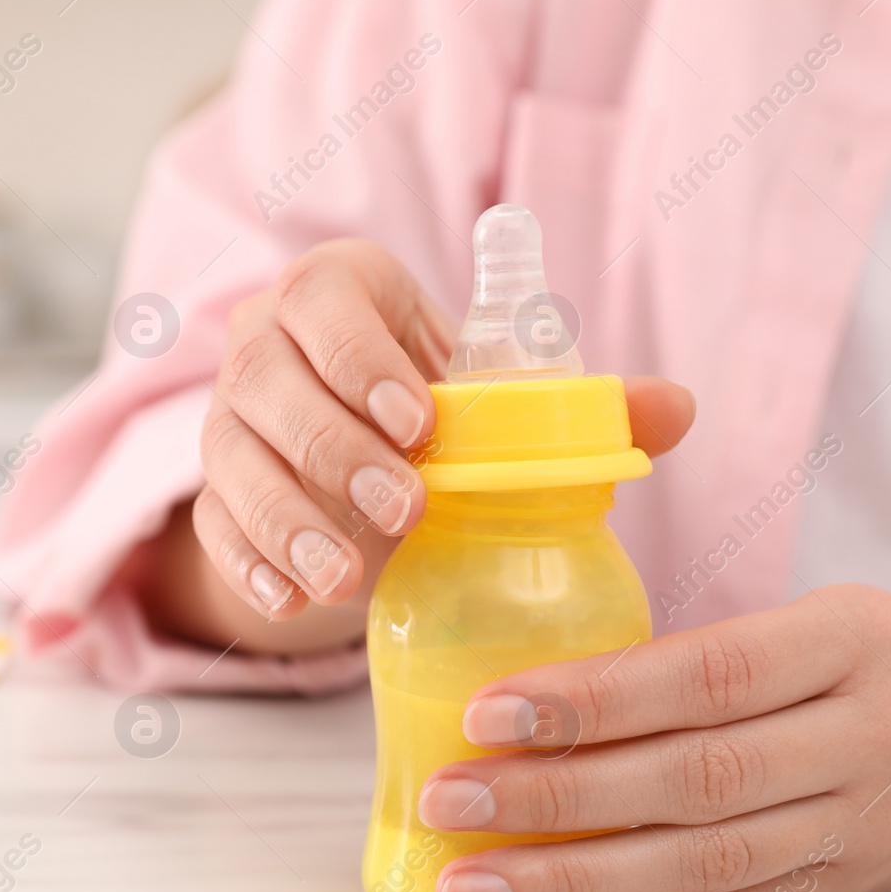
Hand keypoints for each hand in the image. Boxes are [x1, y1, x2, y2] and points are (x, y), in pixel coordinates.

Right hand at [188, 238, 694, 634]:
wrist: (362, 464)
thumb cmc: (438, 418)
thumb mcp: (496, 403)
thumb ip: (579, 406)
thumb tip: (676, 408)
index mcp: (336, 293)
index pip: (324, 299)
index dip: (361, 354)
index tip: (419, 419)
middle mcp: (265, 345)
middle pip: (266, 379)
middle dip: (334, 446)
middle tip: (407, 507)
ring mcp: (229, 422)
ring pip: (232, 456)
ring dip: (287, 518)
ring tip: (346, 576)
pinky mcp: (215, 493)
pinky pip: (214, 523)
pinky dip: (248, 564)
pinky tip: (292, 598)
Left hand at [418, 584, 890, 891]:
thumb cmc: (860, 656)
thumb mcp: (808, 616)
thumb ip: (695, 651)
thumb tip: (528, 682)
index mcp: (848, 644)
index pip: (708, 676)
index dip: (594, 698)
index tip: (488, 712)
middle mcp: (862, 741)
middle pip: (695, 780)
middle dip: (557, 798)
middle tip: (448, 801)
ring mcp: (853, 829)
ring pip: (702, 867)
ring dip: (573, 883)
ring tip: (470, 886)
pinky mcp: (834, 891)